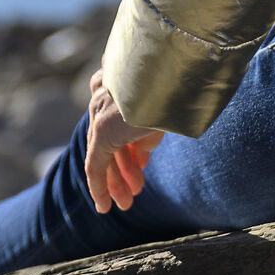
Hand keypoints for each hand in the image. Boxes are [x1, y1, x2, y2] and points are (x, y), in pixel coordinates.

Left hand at [84, 68, 164, 213]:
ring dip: (115, 182)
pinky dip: (100, 186)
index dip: (131, 145)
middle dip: (122, 167)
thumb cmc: (179, 77)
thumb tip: (142, 150)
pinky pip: (95, 165)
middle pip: (107, 139)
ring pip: (102, 155)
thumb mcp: (165, 101)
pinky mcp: (103, 131)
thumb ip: (150, 123)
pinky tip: (105, 206)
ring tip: (126, 204)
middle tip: (133, 190)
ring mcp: (101, 111)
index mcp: (117, 78)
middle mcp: (104, 94)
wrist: (176, 68)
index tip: (142, 163)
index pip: (118, 119)